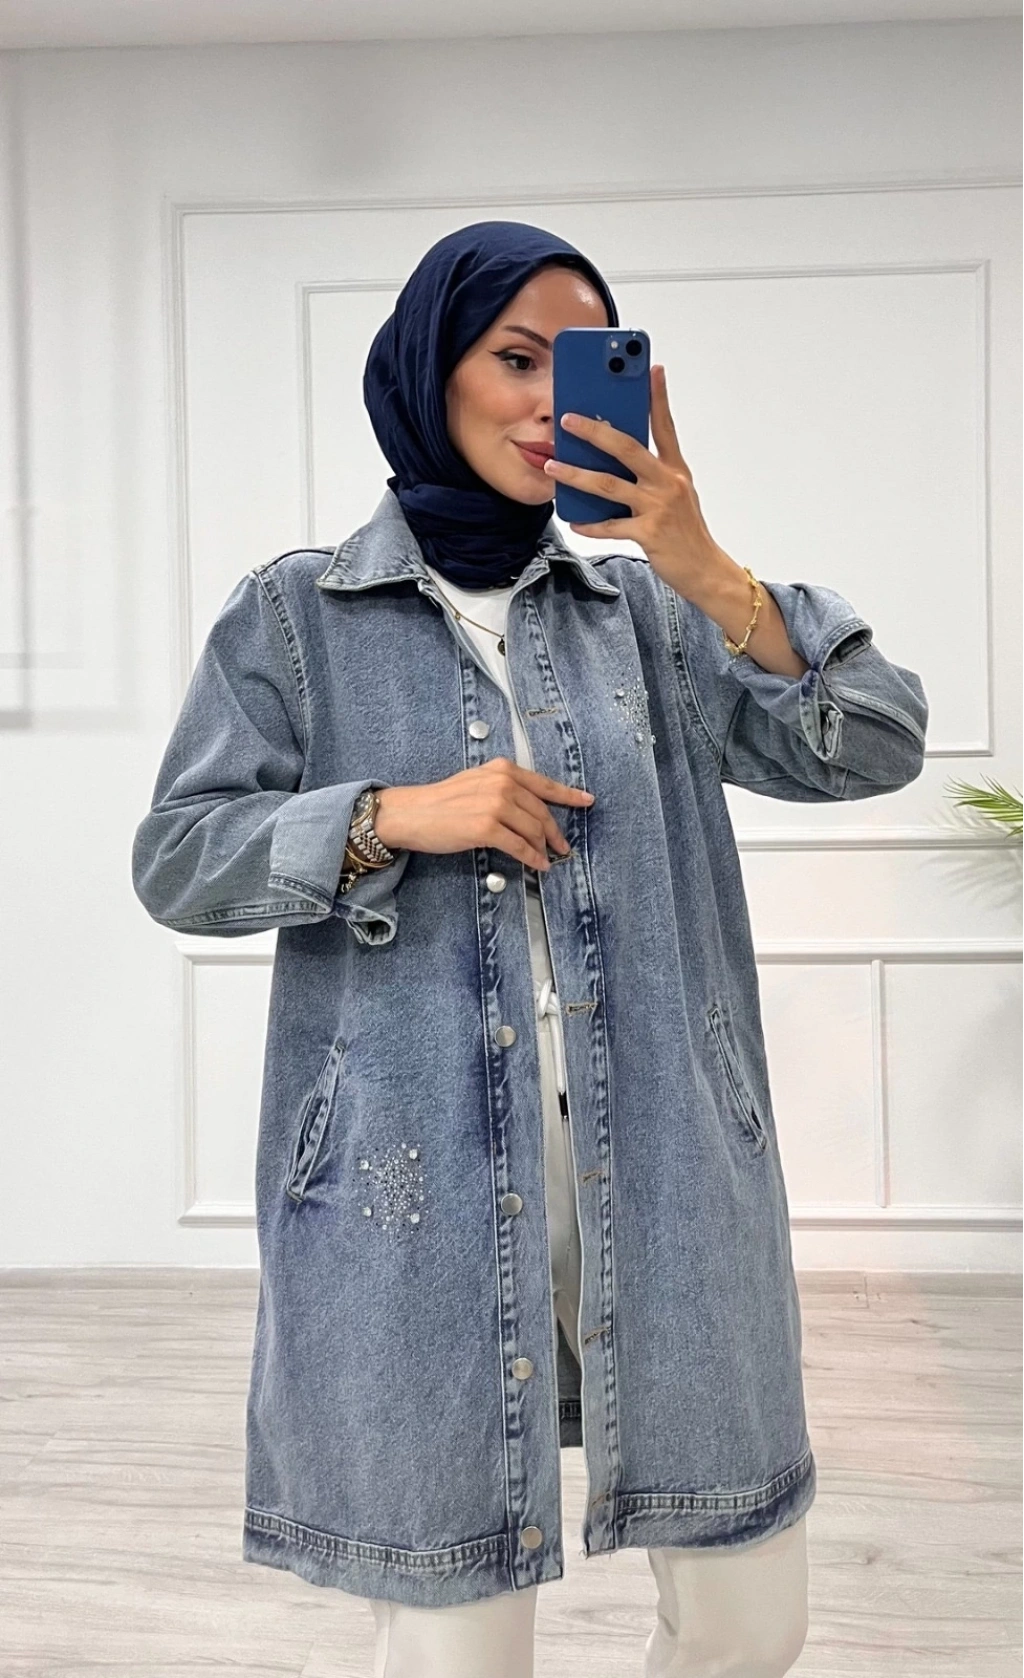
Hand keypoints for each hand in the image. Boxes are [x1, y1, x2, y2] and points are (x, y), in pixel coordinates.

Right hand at [373, 762, 595, 872]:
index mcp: (502, 770)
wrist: (411, 812)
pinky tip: (537, 865)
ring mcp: (495, 805)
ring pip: (533, 830)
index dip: (569, 795)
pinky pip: (520, 846)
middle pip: (541, 812)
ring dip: (544, 848)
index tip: (587, 801)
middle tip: (562, 846)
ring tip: (546, 858)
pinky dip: (532, 858)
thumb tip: (529, 810)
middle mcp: (502, 783)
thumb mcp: (476, 783)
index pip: (544, 784)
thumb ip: (503, 788)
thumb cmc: (441, 802)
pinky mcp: (486, 828)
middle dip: (555, 832)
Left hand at [543, 364, 729, 603]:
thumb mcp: (676, 497)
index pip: (665, 427)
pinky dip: (589, 525)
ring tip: (553, 466)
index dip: (658, 398)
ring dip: (576, 475)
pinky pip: (611, 526)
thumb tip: (615, 462)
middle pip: (626, 448)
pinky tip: (573, 521)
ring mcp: (658, 508)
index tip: (652, 370)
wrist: (706, 571)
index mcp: (676, 470)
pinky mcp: (649, 533)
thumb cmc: (686, 533)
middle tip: (568, 419)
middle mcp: (668, 483)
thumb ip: (652, 476)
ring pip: (609, 485)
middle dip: (594, 431)